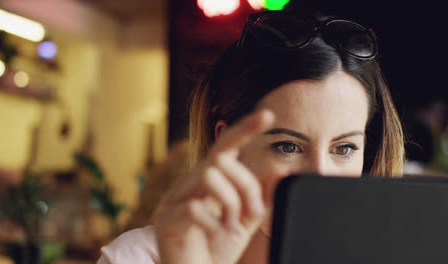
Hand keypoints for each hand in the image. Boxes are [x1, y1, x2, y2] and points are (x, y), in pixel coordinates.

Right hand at [153, 109, 274, 263]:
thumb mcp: (245, 220)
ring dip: (230, 203)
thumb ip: (259, 198)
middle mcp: (190, 181)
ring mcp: (175, 198)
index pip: (226, 145)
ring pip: (209, 176)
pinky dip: (214, 222)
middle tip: (253, 213)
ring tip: (233, 227)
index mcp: (209, 179)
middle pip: (222, 161)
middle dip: (245, 186)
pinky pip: (193, 207)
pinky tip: (219, 234)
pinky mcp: (166, 218)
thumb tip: (281, 174)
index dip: (245, 128)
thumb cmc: (215, 247)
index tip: (268, 116)